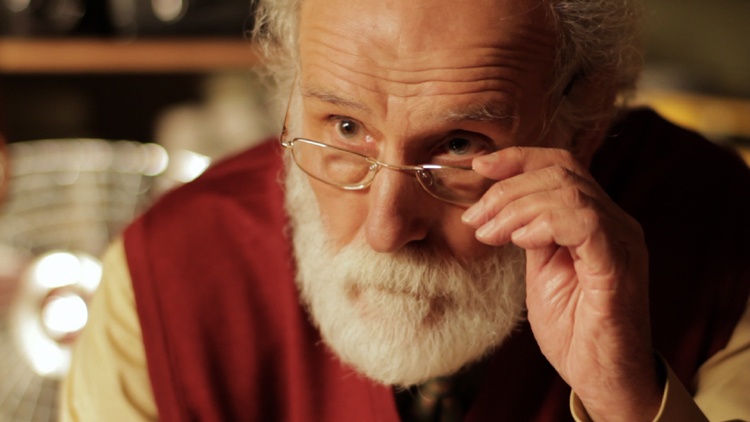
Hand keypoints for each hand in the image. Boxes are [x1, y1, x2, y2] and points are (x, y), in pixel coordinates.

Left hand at [462, 147, 661, 420]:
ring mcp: (621, 241)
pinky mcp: (618, 266)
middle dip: (506, 189)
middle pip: (561, 171)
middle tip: (473, 218)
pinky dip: (544, 223)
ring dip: (516, 208)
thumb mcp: (542, 270)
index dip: (518, 159)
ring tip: (489, 234)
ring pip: (569, 191)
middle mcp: (615, 222)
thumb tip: (502, 207)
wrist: (600, 378)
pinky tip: (521, 241)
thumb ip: (532, 233)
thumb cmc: (573, 328)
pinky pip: (585, 223)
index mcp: (595, 219)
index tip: (478, 166)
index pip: (561, 165)